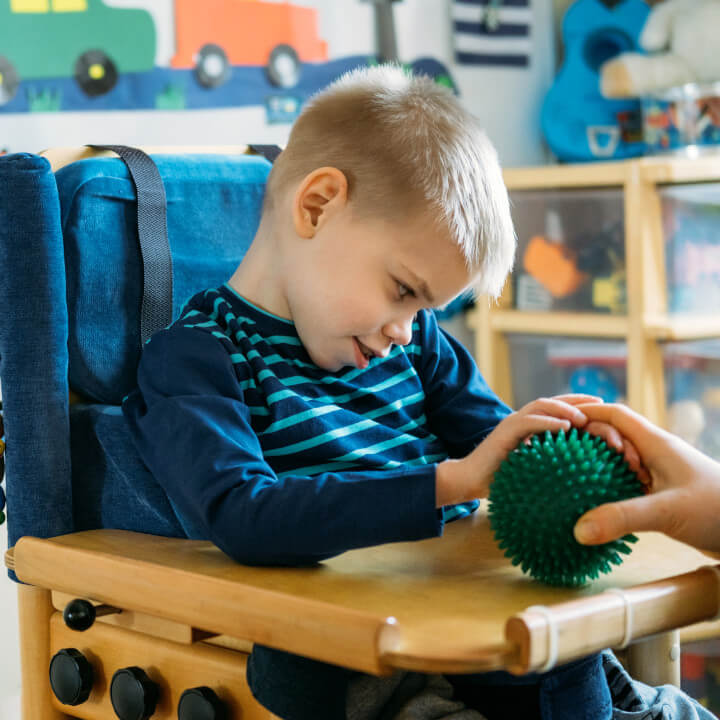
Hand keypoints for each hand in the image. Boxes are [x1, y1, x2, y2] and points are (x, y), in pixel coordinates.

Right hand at [436, 394, 602, 506]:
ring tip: (584, 416)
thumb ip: (552, 465)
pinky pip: (529, 421)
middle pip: (555, 402)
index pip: (560, 411)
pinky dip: (548, 421)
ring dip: (565, 408)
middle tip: (602, 405)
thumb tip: (582, 475)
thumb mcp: (534, 470)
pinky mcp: (504, 431)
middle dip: (579, 402)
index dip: (582, 407)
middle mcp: (523, 420)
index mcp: (532, 428)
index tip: (605, 411)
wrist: (471, 482)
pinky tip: (566, 426)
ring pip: (542, 406)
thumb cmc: (502, 481)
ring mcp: (513, 423)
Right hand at [573, 403, 719, 555]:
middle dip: (590, 444)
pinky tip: (600, 507)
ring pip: (620, 460)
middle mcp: (656, 453)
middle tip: (571, 463)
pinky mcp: (662, 493)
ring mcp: (660, 473)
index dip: (587, 415)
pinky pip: (628, 483)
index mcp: (656, 443)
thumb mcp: (666, 511)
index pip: (615, 414)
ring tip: (579, 484)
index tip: (562, 428)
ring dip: (600, 468)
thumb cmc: (717, 510)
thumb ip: (622, 518)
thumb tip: (578, 530)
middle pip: (613, 434)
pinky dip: (611, 488)